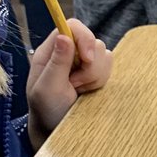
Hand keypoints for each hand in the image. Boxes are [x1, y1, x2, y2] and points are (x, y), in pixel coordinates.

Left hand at [27, 19, 111, 150]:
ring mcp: (83, 62)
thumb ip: (56, 62)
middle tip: (75, 84)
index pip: (72, 26)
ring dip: (95, 76)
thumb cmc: (46, 110)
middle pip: (92, 41)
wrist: (57, 130)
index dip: (84, 38)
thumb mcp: (47, 89)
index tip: (87, 59)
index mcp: (51, 51)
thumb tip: (65, 36)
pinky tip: (88, 91)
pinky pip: (110, 67)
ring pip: (104, 54)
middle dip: (90, 66)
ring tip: (79, 90)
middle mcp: (68, 52)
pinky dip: (102, 81)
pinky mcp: (96, 72)